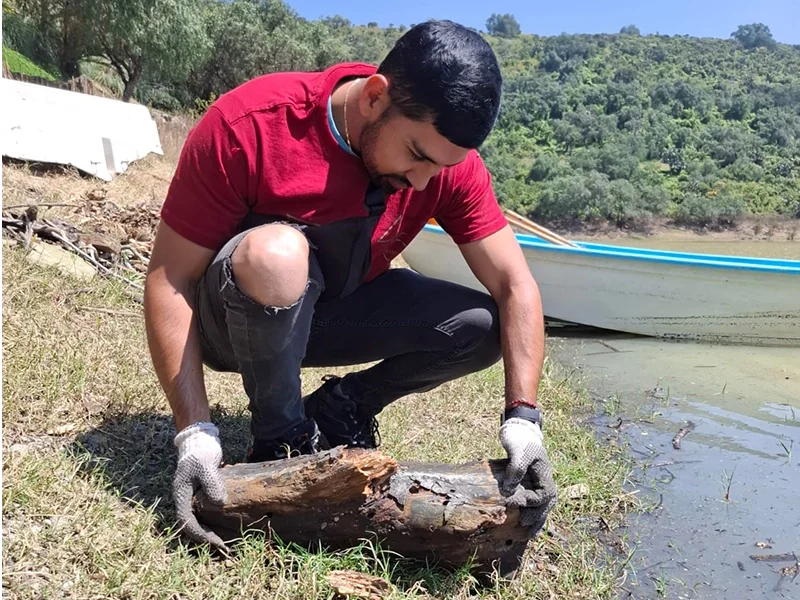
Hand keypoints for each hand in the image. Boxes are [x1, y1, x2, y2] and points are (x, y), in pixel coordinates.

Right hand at [173, 421, 230, 553]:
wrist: (198, 441)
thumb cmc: (200, 453)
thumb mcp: (207, 466)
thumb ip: (212, 484)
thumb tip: (220, 503)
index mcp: (181, 495)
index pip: (186, 522)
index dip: (200, 534)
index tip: (216, 541)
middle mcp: (184, 499)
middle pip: (190, 525)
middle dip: (205, 538)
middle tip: (223, 547)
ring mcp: (191, 498)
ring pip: (196, 521)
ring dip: (208, 532)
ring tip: (224, 541)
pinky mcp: (199, 495)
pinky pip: (203, 514)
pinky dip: (212, 523)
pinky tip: (224, 526)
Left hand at [499, 417, 557, 534]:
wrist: (520, 430)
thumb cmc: (519, 439)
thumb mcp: (517, 451)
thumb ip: (515, 469)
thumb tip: (509, 490)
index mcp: (545, 473)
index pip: (542, 494)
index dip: (528, 501)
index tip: (511, 502)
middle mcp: (545, 480)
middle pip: (547, 504)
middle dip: (537, 517)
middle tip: (523, 527)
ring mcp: (540, 482)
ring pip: (543, 506)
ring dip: (537, 520)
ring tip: (529, 534)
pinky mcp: (532, 484)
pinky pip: (536, 502)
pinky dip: (533, 514)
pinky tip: (527, 525)